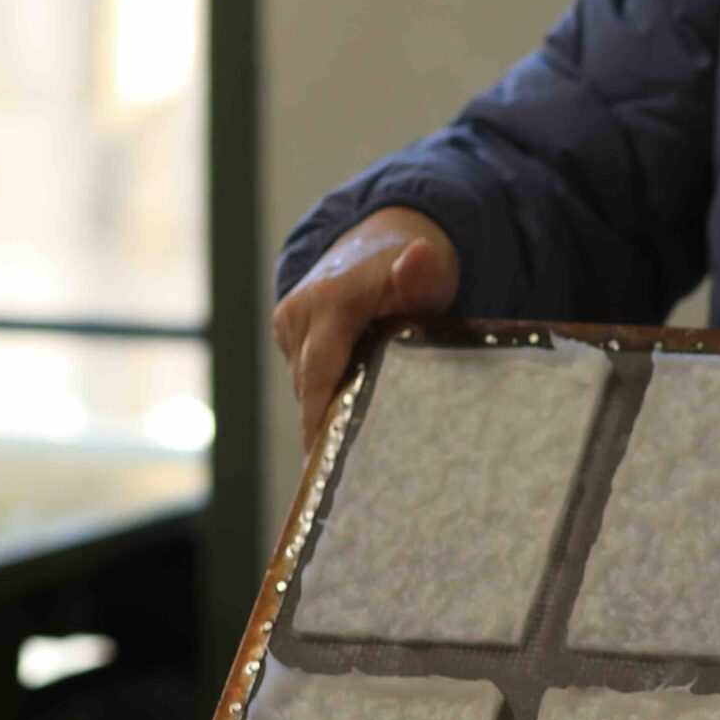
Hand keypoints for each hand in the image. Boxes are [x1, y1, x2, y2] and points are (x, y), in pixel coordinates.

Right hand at [272, 206, 459, 452]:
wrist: (380, 245)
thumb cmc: (414, 267)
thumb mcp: (429, 271)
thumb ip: (422, 274)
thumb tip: (418, 256)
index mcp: (327, 301)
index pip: (319, 369)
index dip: (318, 415)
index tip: (324, 458)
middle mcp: (298, 315)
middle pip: (310, 384)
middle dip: (325, 427)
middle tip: (350, 474)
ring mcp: (290, 327)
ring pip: (307, 384)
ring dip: (327, 414)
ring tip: (357, 460)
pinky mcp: (291, 339)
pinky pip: (308, 377)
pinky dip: (327, 398)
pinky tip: (352, 429)